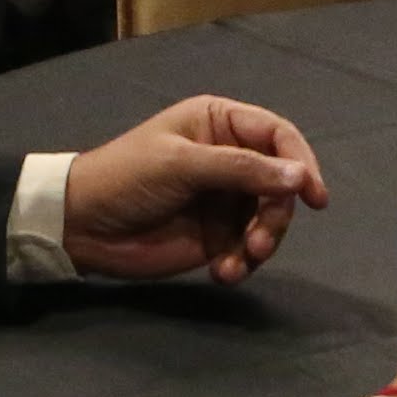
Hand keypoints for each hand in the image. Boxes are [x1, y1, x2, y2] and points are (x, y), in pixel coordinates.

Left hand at [60, 95, 327, 284]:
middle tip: (260, 242)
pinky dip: (243, 263)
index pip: (277, 136)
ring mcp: (224, 199)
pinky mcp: (216, 236)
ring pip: (269, 220)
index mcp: (219, 123)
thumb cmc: (127, 177)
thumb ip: (241, 169)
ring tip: (239, 261)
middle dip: (276, 215)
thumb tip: (300, 176)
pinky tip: (223, 273)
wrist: (82, 225)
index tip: (314, 196)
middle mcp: (229, 158)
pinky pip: (248, 249)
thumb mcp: (182, 164)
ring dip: (262, 243)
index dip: (301, 162)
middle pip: (280, 183)